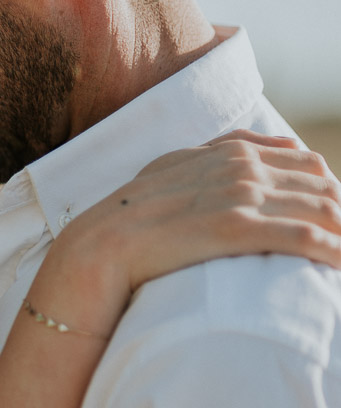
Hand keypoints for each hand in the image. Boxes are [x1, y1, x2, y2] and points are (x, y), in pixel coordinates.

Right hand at [40, 130, 340, 335]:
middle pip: (318, 183)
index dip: (326, 192)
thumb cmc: (126, 229)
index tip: (332, 224)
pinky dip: (332, 250)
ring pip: (319, 208)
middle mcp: (232, 168)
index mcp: (220, 155)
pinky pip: (302, 236)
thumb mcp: (167, 181)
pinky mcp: (231, 228)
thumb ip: (214, 161)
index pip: (299, 163)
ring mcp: (233, 195)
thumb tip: (269, 151)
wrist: (89, 256)